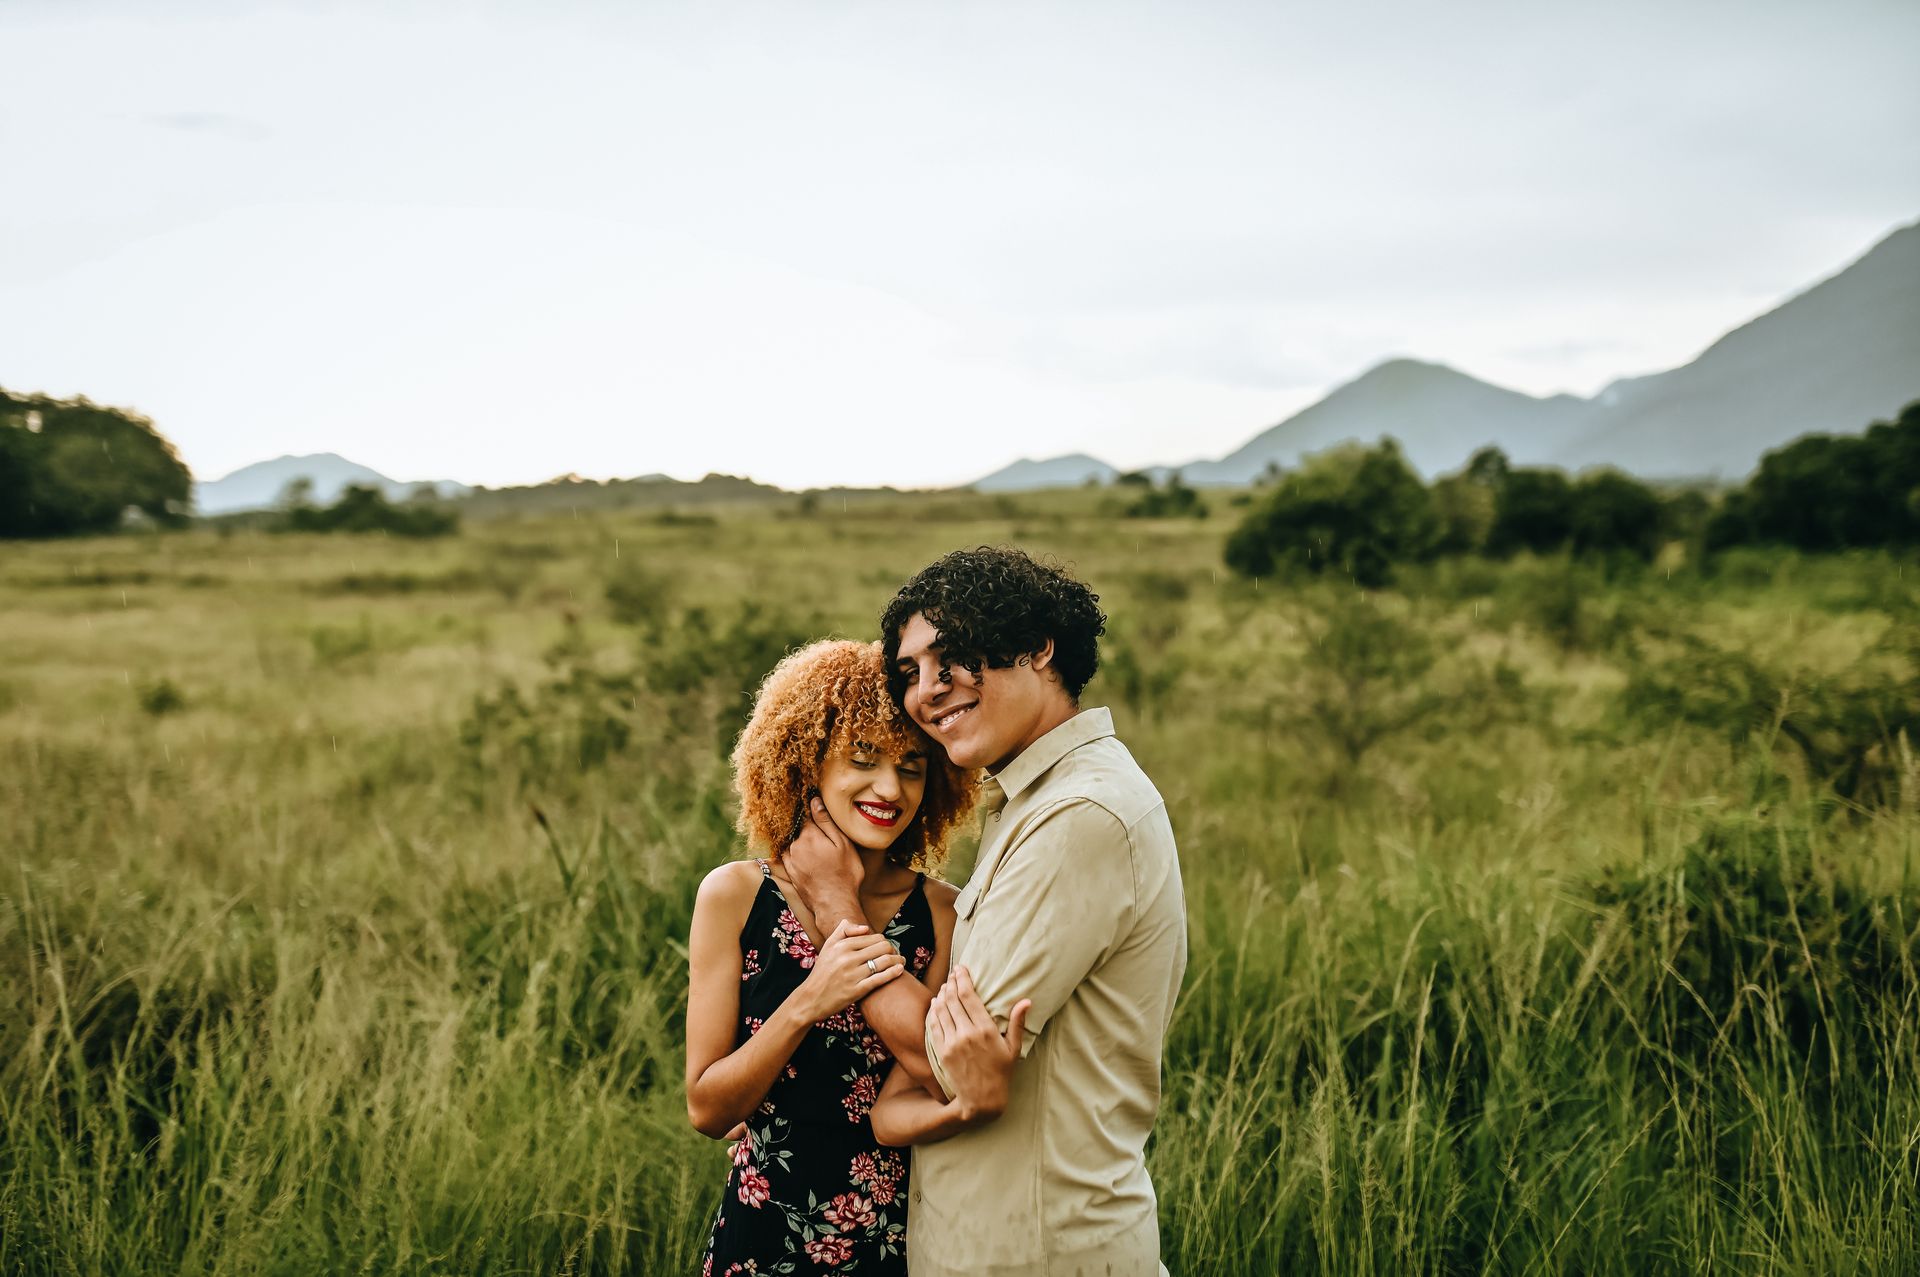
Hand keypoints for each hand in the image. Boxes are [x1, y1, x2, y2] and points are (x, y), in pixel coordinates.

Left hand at [783, 795, 863, 916]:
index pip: (806, 815)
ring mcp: (790, 860)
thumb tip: (814, 801)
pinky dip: (797, 854)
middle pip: (799, 830)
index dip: (812, 813)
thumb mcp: (842, 844)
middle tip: (824, 837)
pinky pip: (790, 856)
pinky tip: (809, 859)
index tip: (818, 813)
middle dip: (809, 830)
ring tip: (819, 851)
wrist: (834, 904)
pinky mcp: (790, 872)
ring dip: (803, 843)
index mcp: (809, 835)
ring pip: (794, 843)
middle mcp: (795, 845)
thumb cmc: (844, 873)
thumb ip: (826, 822)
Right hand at [793, 918, 905, 1022]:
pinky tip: (900, 970)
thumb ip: (843, 931)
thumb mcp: (827, 947)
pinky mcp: (856, 991)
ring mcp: (852, 975)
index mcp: (841, 946)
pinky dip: (893, 973)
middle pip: (882, 947)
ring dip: (898, 960)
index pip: (873, 937)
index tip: (888, 946)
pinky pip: (880, 978)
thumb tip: (865, 928)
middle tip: (896, 954)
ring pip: (884, 961)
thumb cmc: (822, 972)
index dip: (884, 941)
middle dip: (893, 949)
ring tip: (901, 961)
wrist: (811, 999)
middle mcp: (847, 958)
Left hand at [927, 965, 1028, 1121]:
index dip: (962, 978)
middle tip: (953, 974)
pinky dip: (933, 1011)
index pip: (968, 996)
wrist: (982, 1100)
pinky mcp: (942, 1052)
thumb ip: (1017, 1023)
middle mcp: (966, 1034)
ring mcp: (952, 1043)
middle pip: (952, 999)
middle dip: (951, 982)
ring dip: (941, 994)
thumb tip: (1026, 1001)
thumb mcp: (1013, 1048)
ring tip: (945, 986)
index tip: (961, 968)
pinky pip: (933, 1025)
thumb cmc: (1001, 1074)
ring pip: (941, 1009)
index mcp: (985, 1030)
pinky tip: (935, 1003)